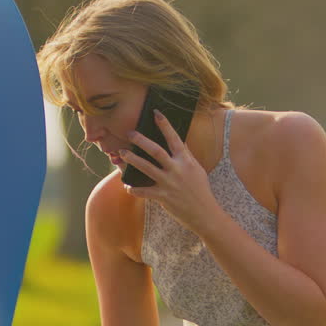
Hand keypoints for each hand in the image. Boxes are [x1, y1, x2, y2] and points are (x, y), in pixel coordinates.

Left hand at [120, 110, 221, 233]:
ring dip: (132, 160)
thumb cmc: (200, 189)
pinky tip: (127, 186)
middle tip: (130, 133)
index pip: (174, 138)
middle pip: (156, 151)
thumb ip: (185, 155)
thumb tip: (177, 141)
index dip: (165, 125)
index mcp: (185, 160)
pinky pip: (144, 192)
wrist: (204, 212)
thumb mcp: (196, 168)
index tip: (155, 113)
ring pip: (146, 168)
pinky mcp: (163, 197)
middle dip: (141, 141)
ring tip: (121, 153)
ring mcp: (169, 183)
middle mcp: (177, 169)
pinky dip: (134, 189)